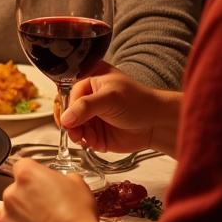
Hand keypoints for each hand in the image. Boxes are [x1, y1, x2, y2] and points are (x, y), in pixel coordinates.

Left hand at [1, 159, 99, 221]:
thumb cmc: (77, 214)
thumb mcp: (78, 183)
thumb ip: (62, 178)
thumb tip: (62, 182)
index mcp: (26, 174)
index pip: (23, 166)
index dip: (35, 174)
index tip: (44, 182)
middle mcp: (11, 193)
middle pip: (17, 190)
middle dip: (29, 196)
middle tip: (49, 206)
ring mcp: (8, 216)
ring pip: (14, 211)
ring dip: (25, 215)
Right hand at [61, 63, 179, 153]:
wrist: (156, 124)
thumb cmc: (138, 102)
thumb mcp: (110, 98)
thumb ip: (86, 106)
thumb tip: (65, 118)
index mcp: (89, 79)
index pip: (67, 93)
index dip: (66, 108)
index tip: (68, 120)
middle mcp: (87, 97)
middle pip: (66, 110)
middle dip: (70, 123)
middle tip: (75, 132)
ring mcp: (90, 115)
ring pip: (72, 126)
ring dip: (77, 134)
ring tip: (85, 138)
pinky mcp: (95, 131)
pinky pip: (82, 137)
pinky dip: (85, 141)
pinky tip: (93, 142)